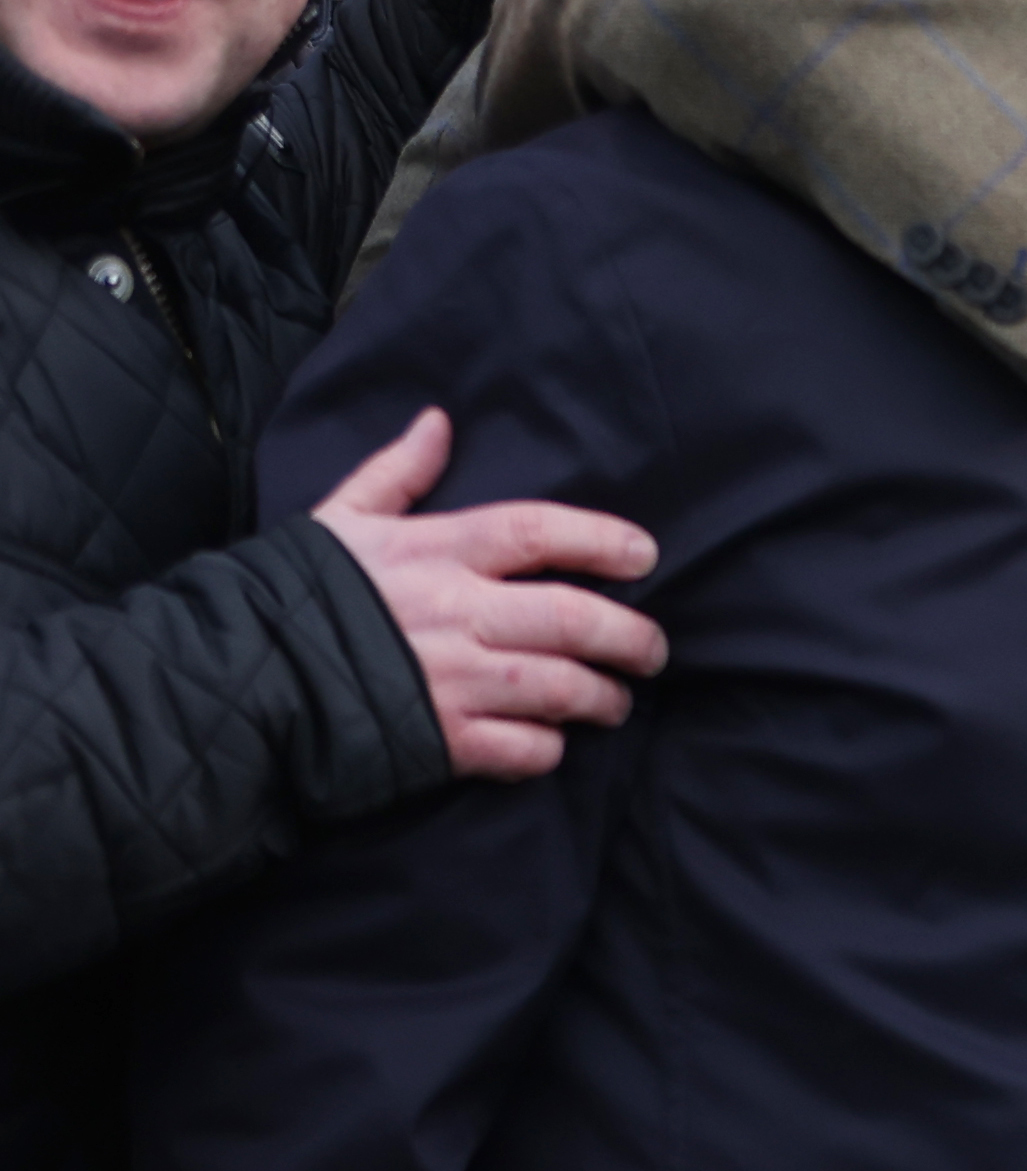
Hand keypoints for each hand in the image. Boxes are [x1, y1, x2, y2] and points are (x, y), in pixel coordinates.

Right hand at [310, 408, 667, 781]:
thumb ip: (397, 473)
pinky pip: (521, 750)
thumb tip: (438, 421)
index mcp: (435, 552)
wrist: (230, 683)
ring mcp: (450, 681)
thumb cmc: (286, 597)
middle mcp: (455, 613)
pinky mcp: (437, 743)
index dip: (603, 540)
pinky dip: (547, 749)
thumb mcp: (338, 521)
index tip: (645, 556)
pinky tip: (551, 743)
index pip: (541, 530)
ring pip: (561, 687)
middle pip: (575, 617)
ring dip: (602, 697)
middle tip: (652, 650)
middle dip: (631, 637)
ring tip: (614, 701)